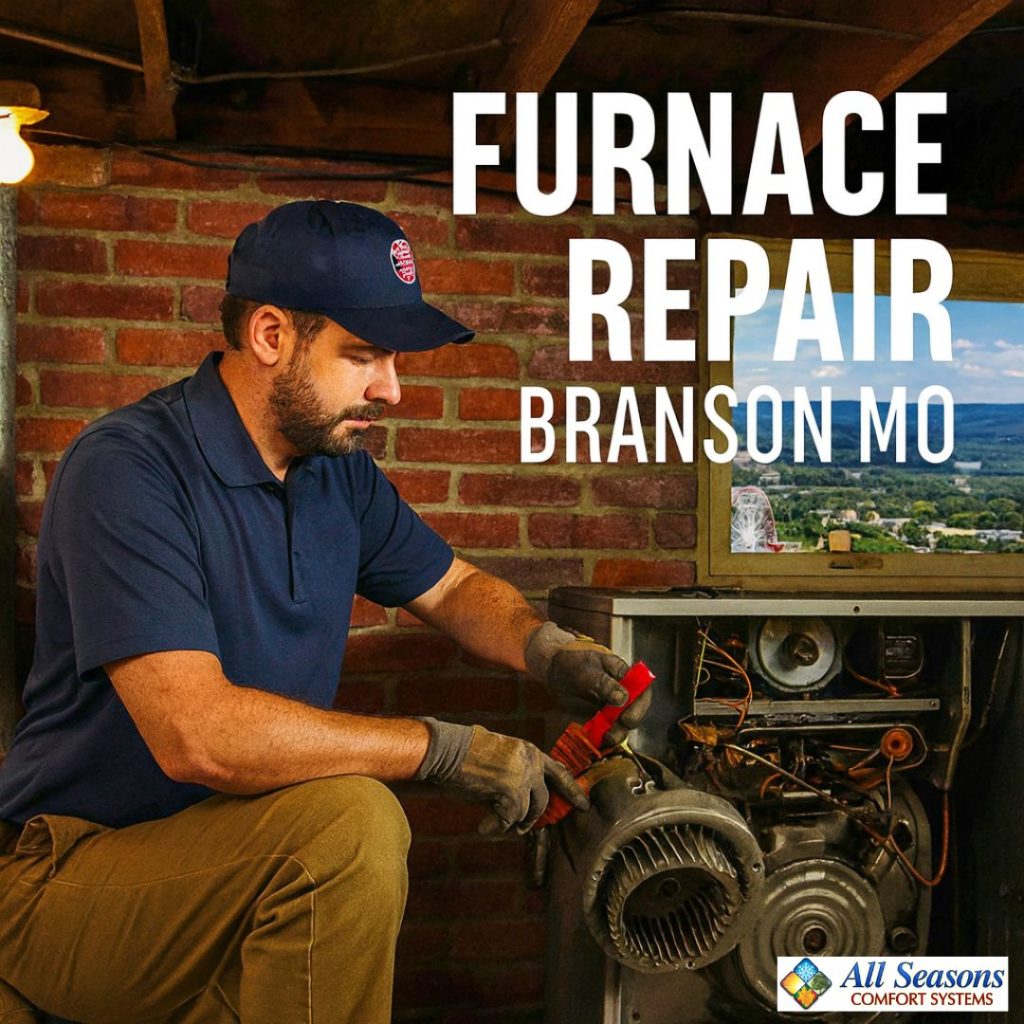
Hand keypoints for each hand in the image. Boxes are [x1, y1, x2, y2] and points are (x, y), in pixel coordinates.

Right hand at [415, 718, 588, 834]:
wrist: (448, 749)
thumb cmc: (466, 754)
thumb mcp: (500, 758)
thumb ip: (516, 775)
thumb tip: (522, 807)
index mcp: (530, 751)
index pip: (559, 772)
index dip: (572, 789)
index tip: (583, 804)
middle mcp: (531, 762)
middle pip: (543, 801)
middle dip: (531, 818)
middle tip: (520, 828)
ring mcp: (523, 776)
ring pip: (527, 813)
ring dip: (510, 823)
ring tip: (493, 822)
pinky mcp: (511, 790)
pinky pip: (509, 820)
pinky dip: (495, 826)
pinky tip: (483, 825)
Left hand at [524, 622, 651, 742]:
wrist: (551, 672)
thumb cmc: (570, 664)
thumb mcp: (585, 670)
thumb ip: (604, 683)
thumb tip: (623, 698)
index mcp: (624, 675)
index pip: (641, 690)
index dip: (639, 706)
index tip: (626, 718)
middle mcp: (623, 692)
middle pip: (635, 711)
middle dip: (627, 724)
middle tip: (613, 733)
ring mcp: (612, 706)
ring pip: (622, 724)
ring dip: (617, 734)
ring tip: (605, 739)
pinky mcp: (601, 719)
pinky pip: (608, 730)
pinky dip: (604, 738)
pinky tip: (597, 742)